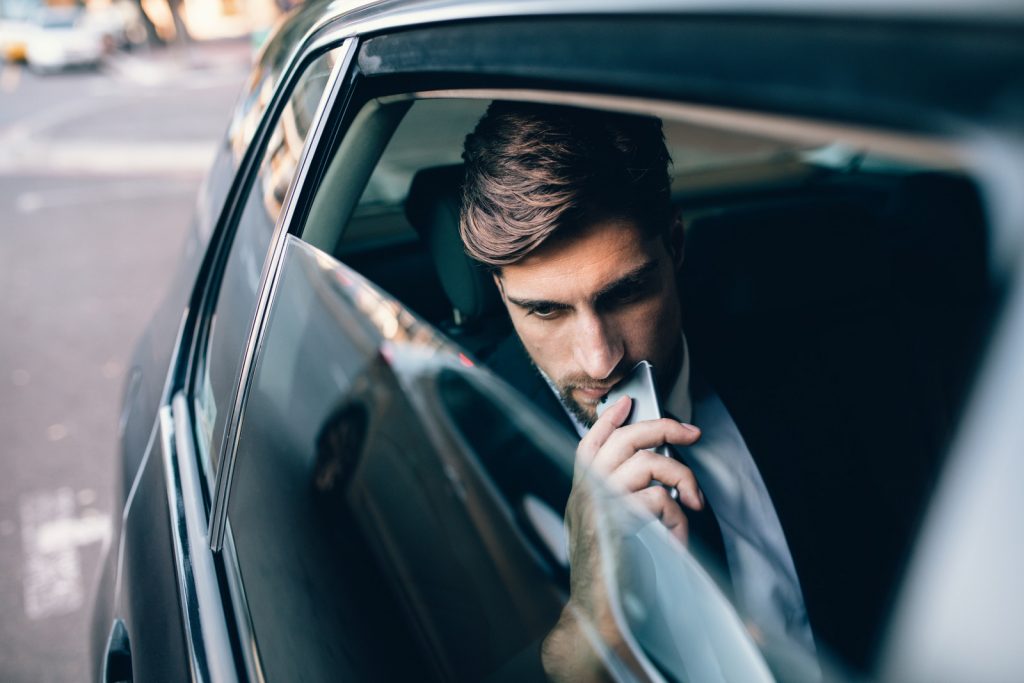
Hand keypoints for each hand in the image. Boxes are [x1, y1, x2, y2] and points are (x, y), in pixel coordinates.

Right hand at [541, 396, 702, 680]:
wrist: (599, 615)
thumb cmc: (612, 575)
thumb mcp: (610, 530)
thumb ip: (621, 500)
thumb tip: (653, 475)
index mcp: (582, 494)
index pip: (589, 443)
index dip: (608, 419)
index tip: (627, 402)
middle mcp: (585, 495)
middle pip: (623, 441)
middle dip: (662, 428)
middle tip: (691, 433)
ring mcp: (598, 507)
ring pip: (647, 464)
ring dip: (681, 479)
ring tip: (691, 504)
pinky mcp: (617, 523)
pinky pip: (656, 500)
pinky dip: (677, 518)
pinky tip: (676, 538)